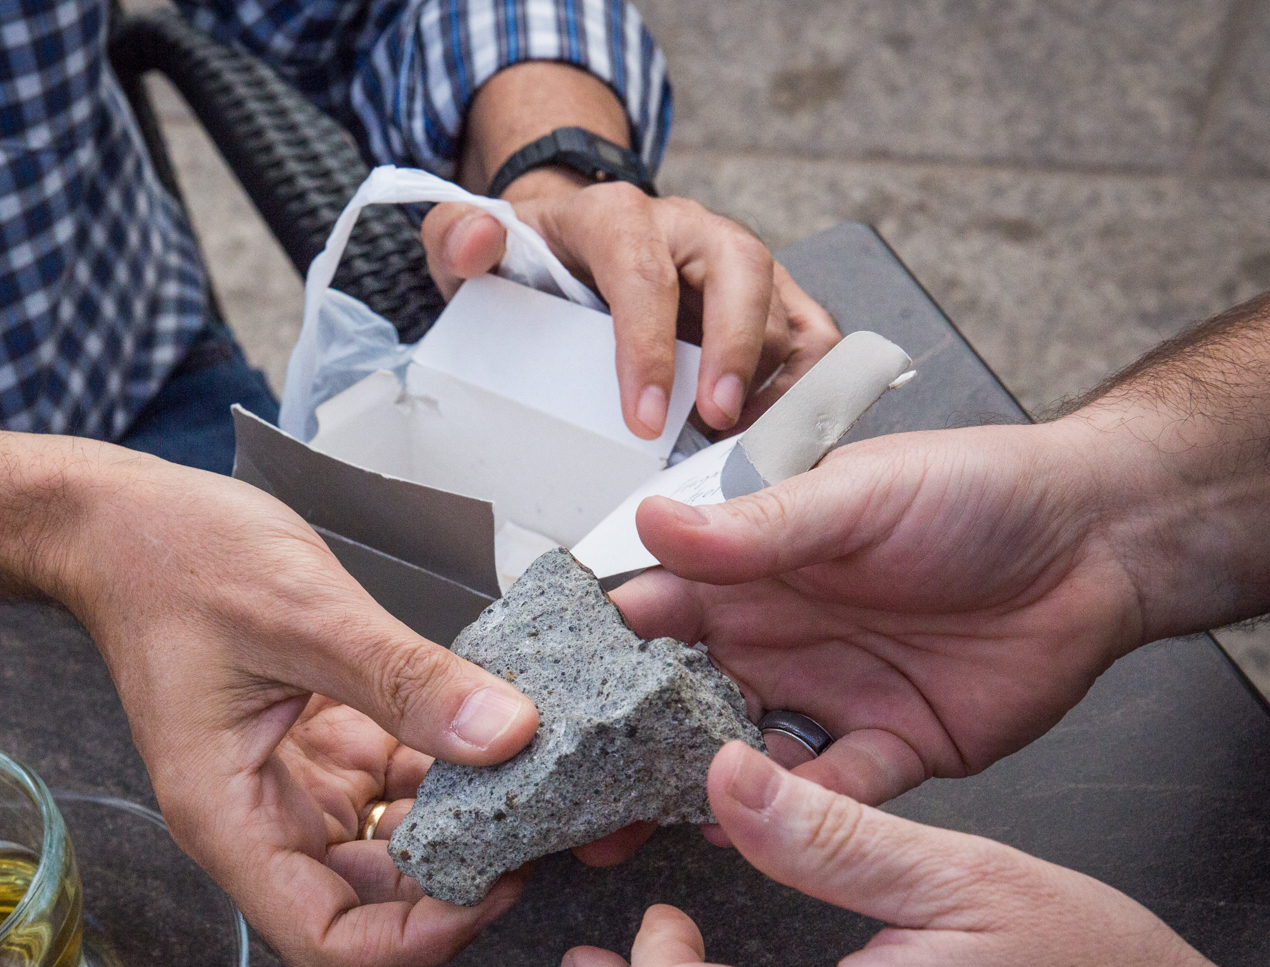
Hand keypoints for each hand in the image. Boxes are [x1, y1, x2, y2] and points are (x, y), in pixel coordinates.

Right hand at [44, 456, 536, 966]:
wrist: (124, 521)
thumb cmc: (169, 559)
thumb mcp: (303, 611)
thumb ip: (405, 679)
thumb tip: (504, 735)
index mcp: (228, 816)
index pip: (326, 940)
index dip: (416, 939)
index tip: (492, 890)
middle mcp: (259, 818)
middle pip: (368, 908)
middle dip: (452, 886)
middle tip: (532, 834)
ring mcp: (292, 786)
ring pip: (390, 852)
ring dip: (457, 830)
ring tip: (526, 786)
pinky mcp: (319, 747)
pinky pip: (393, 787)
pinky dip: (445, 773)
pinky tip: (491, 737)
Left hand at [421, 174, 838, 440]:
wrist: (569, 247)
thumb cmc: (530, 261)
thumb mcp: (472, 245)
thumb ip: (456, 238)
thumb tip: (476, 241)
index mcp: (618, 217)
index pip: (642, 273)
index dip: (647, 347)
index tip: (642, 418)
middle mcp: (690, 230)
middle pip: (740, 271)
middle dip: (737, 350)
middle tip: (719, 422)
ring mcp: (737, 263)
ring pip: (786, 306)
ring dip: (776, 381)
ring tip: (748, 447)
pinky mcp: (769, 298)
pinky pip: (813, 334)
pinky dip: (809, 387)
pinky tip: (778, 437)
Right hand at [609, 416, 1148, 813]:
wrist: (1101, 541)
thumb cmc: (977, 491)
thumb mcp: (856, 497)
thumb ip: (756, 529)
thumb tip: (651, 523)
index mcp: (754, 570)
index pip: (651, 615)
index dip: (594, 653)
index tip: (537, 691)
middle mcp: (778, 640)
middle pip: (678, 706)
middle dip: (621, 748)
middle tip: (563, 788)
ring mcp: (829, 698)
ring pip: (740, 763)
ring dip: (689, 794)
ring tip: (627, 827)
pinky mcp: (891, 750)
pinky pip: (831, 796)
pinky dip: (791, 818)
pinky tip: (749, 832)